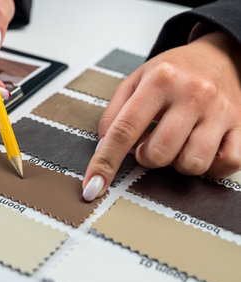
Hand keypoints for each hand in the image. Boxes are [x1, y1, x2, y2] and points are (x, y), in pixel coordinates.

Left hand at [82, 30, 240, 201]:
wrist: (218, 56)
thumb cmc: (172, 73)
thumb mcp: (135, 80)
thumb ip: (114, 113)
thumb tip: (103, 150)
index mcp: (160, 80)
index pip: (124, 130)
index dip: (105, 162)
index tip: (93, 185)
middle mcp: (192, 94)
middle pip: (157, 153)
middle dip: (146, 157)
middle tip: (150, 142)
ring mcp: (220, 111)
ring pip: (191, 164)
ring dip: (176, 163)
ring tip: (175, 145)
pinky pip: (228, 164)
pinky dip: (211, 168)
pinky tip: (200, 152)